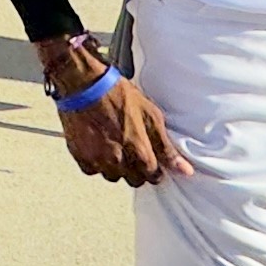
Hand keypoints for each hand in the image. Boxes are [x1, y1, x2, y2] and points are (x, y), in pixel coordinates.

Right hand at [54, 70, 193, 187]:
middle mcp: (118, 161)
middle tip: (131, 148)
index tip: (150, 158)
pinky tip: (98, 145)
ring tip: (114, 145)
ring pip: (112, 176)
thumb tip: (185, 171)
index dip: (154, 167)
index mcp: (139, 152)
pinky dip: (96, 162)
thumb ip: (167, 148)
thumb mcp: (151, 116)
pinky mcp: (80, 156)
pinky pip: (93, 170)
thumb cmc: (118, 95)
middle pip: (134, 180)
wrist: (84, 84)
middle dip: (136, 169)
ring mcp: (97, 160)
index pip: (154, 177)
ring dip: (116, 167)